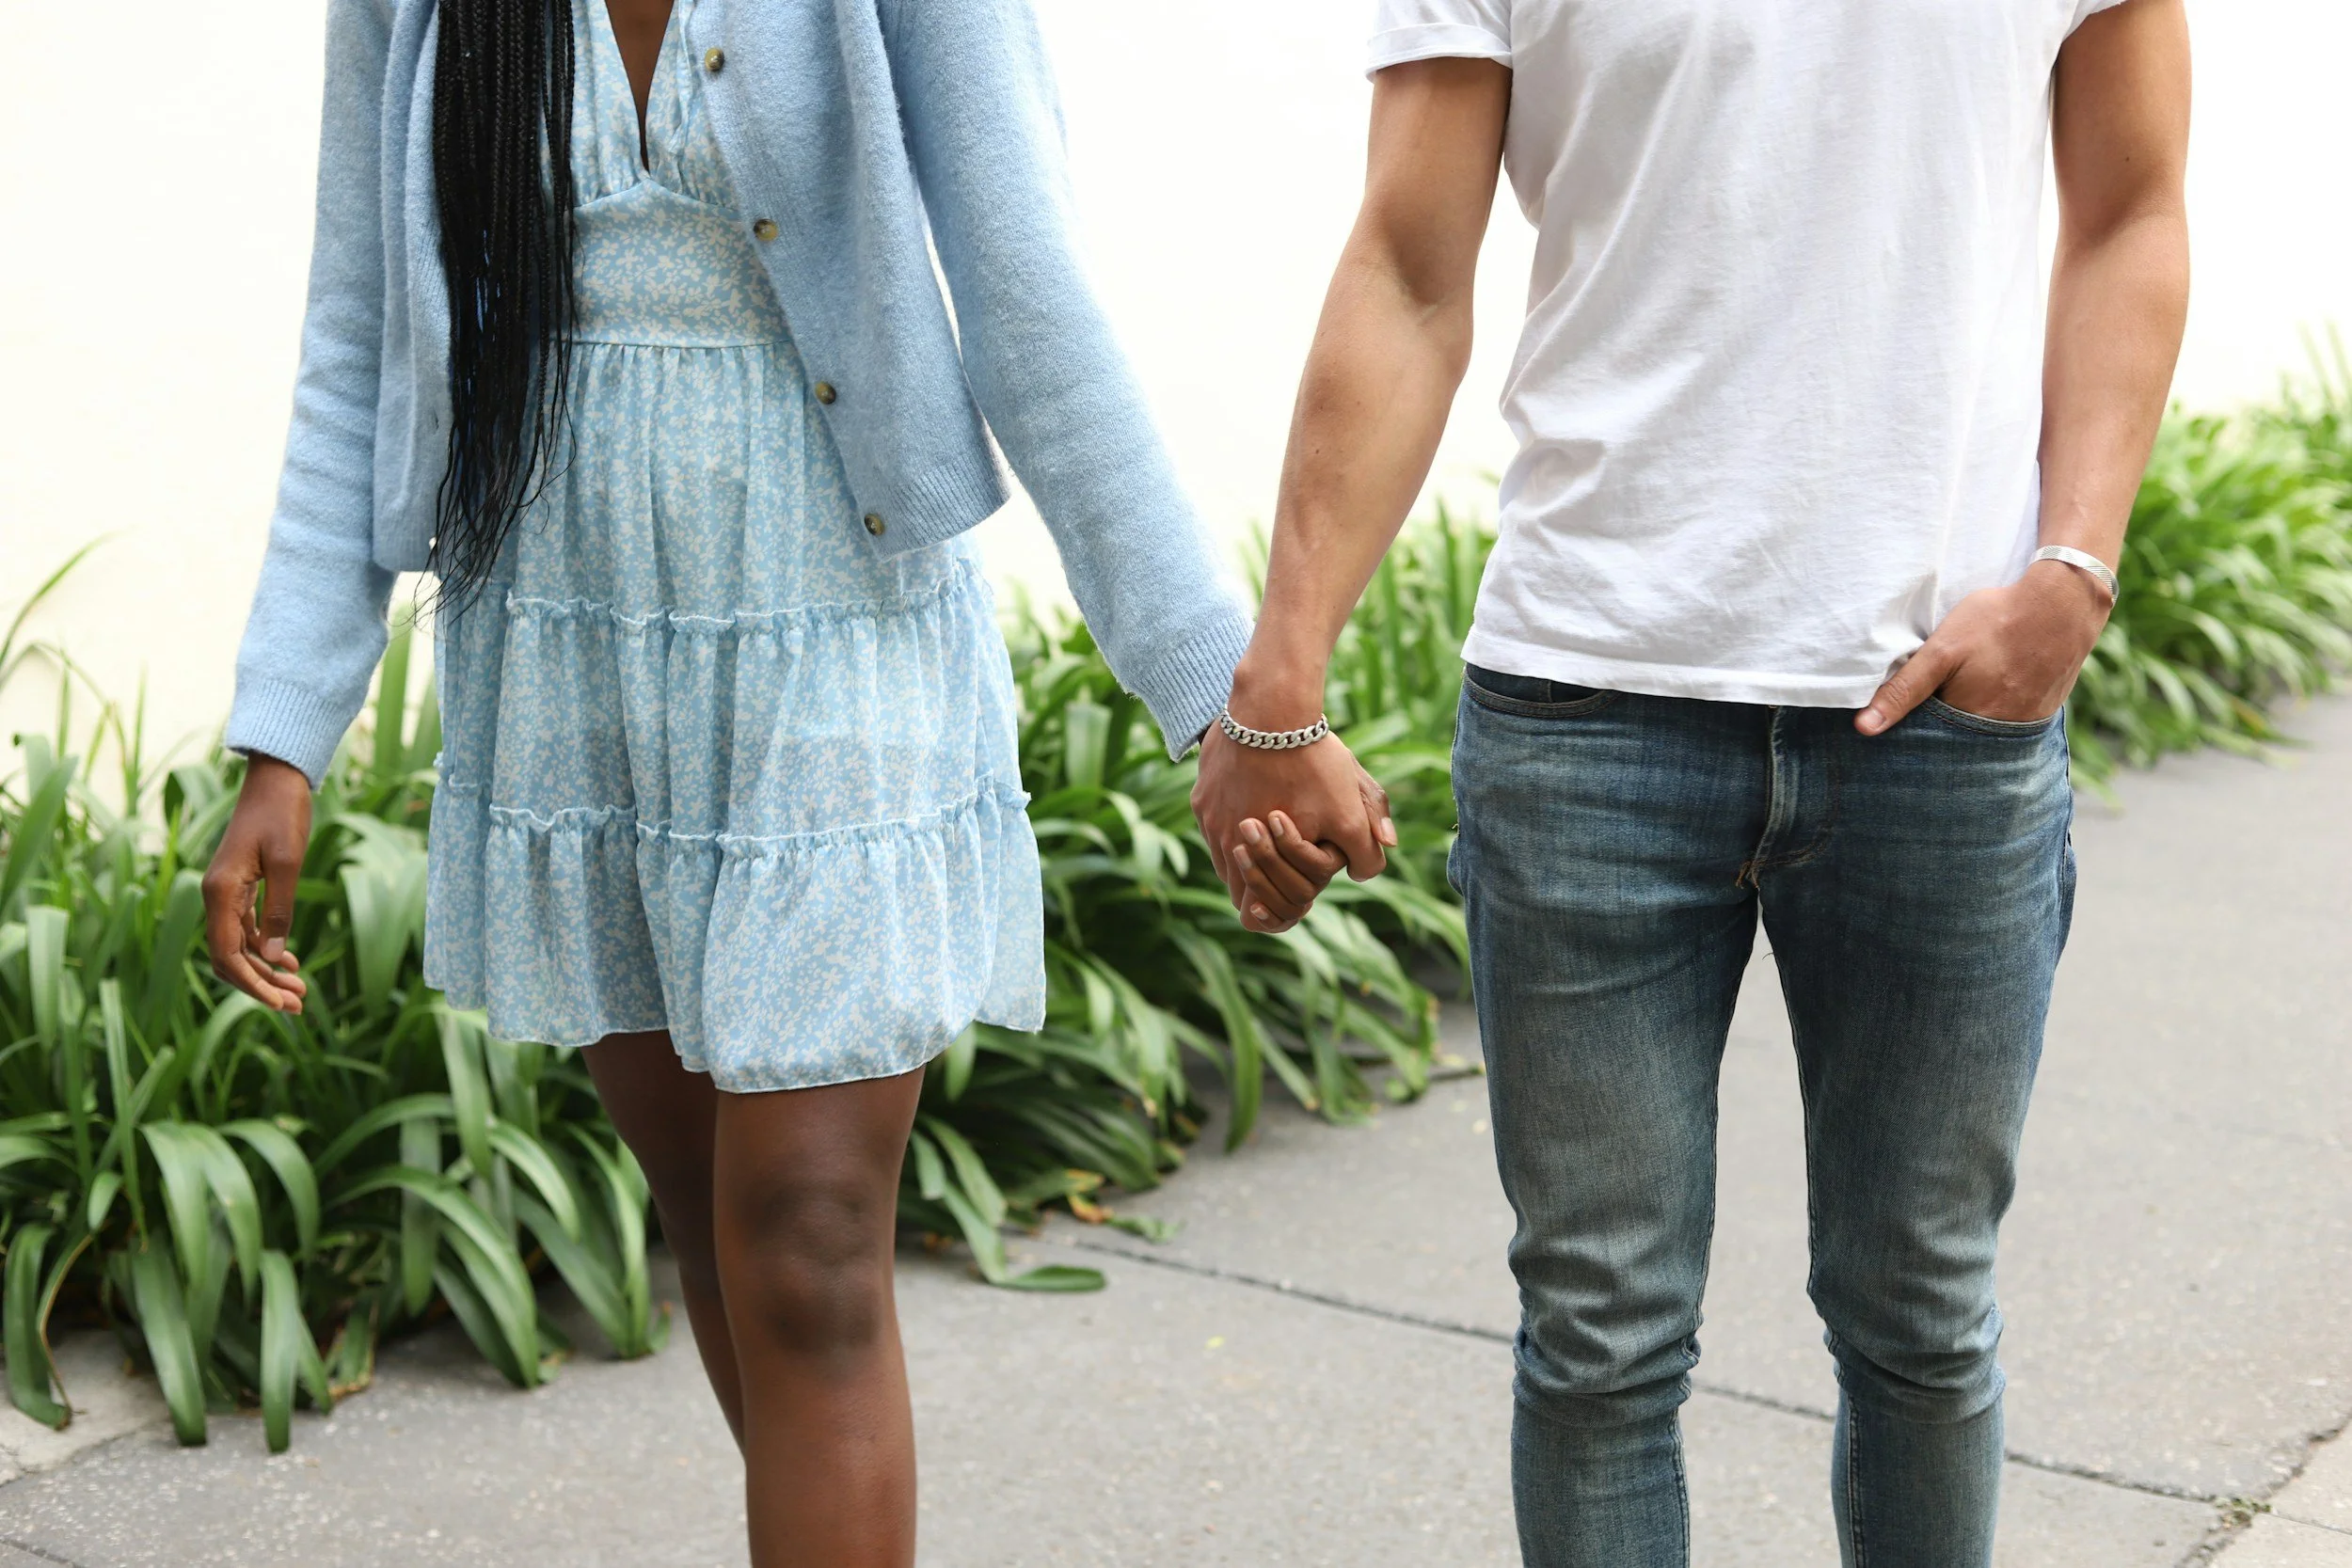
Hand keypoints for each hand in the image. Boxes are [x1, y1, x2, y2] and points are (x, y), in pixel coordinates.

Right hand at [202, 754, 312, 1012]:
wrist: (277, 779)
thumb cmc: (283, 814)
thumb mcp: (289, 862)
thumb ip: (278, 911)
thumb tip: (271, 958)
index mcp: (219, 892)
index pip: (227, 954)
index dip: (252, 984)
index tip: (280, 1004)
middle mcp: (215, 896)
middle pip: (229, 957)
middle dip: (260, 984)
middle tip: (297, 1006)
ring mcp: (225, 893)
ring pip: (238, 946)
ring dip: (265, 971)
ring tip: (300, 990)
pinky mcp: (239, 888)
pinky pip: (245, 930)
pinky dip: (265, 949)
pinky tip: (289, 962)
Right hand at [1192, 725, 1395, 933]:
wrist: (1271, 709)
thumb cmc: (1311, 764)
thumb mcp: (1351, 810)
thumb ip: (1365, 852)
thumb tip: (1363, 875)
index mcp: (1257, 861)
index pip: (1253, 908)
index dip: (1275, 906)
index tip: (1295, 892)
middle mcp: (1225, 845)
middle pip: (1237, 884)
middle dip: (1262, 879)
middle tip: (1288, 861)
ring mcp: (1208, 818)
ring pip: (1224, 853)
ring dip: (1247, 851)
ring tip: (1274, 831)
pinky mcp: (1201, 793)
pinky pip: (1213, 822)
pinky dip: (1233, 820)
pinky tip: (1256, 802)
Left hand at [1857, 559, 2111, 734]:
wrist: (2065, 604)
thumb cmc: (1998, 621)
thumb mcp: (1942, 651)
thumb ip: (1904, 689)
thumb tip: (1865, 729)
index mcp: (1968, 721)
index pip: (1927, 741)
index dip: (1911, 730)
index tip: (1897, 722)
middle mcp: (1998, 733)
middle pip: (1956, 740)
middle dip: (1938, 730)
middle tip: (1934, 699)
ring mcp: (2025, 724)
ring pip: (1982, 733)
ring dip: (1967, 721)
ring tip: (1964, 691)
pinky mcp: (2043, 713)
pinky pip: (2009, 724)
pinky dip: (1994, 713)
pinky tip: (1991, 691)